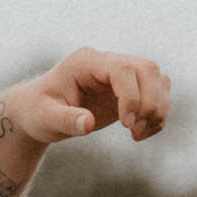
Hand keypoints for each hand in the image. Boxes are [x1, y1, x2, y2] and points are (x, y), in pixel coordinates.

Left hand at [5, 47, 171, 145]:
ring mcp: (121, 74)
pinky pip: (158, 94)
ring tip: (137, 134)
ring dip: (157, 110)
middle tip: (133, 130)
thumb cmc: (38, 112)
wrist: (38, 112)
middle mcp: (107, 62)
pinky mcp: (130, 89)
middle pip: (148, 69)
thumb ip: (66, 120)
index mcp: (86, 62)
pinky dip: (157, 115)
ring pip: (158, 79)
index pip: (122, 69)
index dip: (131, 96)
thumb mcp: (45, 118)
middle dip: (150, 103)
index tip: (125, 124)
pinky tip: (140, 133)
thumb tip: (88, 124)